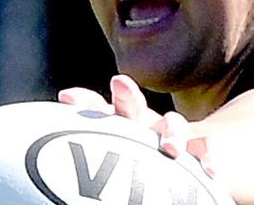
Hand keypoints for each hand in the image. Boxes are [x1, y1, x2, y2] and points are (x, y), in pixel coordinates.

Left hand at [58, 75, 212, 174]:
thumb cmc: (143, 159)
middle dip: (126, 95)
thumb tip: (43, 171)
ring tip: (171, 148)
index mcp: (122, 125)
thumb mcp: (119, 153)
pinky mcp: (199, 148)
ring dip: (172, 132)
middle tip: (117, 82)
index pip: (100, 109)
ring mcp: (174, 134)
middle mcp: (146, 125)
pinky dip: (207, 157)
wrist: (195, 152)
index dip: (86, 101)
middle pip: (133, 108)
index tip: (67, 96)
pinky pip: (204, 149)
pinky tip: (210, 169)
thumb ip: (93, 154)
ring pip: (173, 125)